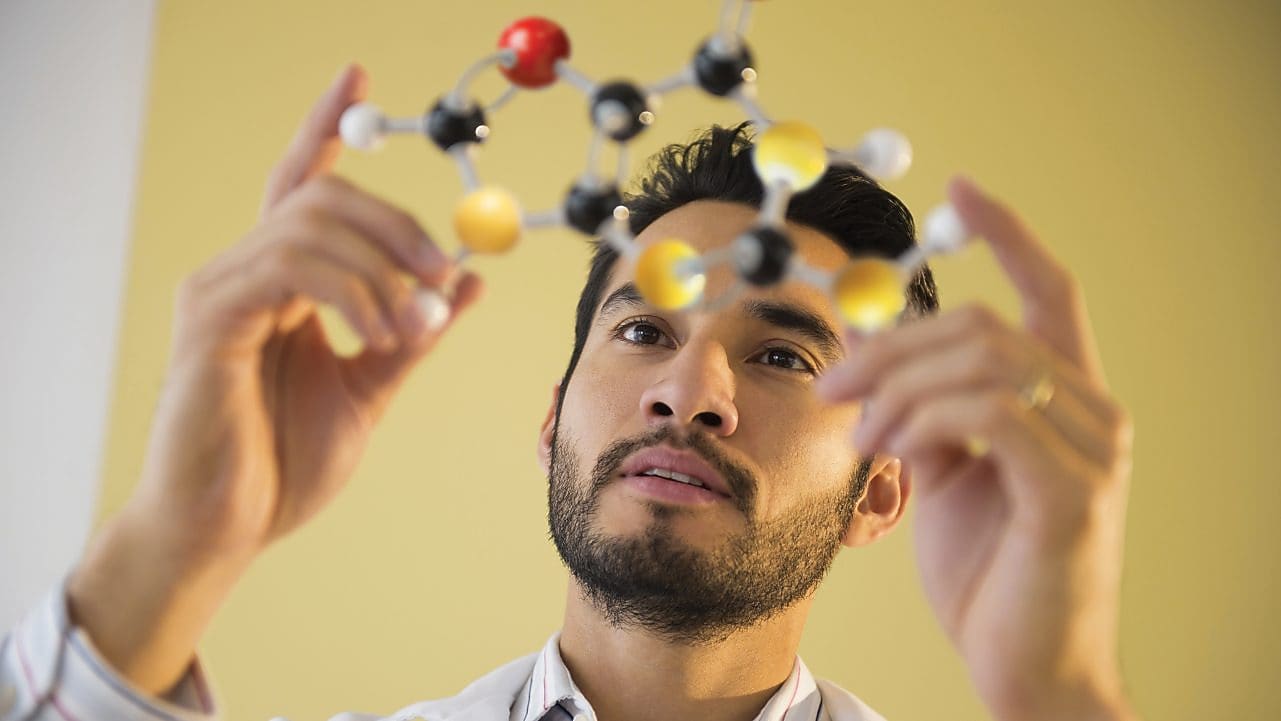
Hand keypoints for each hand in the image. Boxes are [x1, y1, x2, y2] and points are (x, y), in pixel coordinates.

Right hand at [67, 64, 483, 693]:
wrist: (228, 528)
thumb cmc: (284, 464)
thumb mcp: (372, 386)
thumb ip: (414, 331)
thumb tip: (468, 280)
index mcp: (281, 282)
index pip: (302, 183)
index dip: (327, 125)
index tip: (358, 74)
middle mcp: (244, 271)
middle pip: (320, 193)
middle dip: (396, 222)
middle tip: (444, 272)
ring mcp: (221, 288)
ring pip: (311, 223)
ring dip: (384, 268)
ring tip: (411, 330)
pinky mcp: (210, 317)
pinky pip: (292, 267)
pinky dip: (353, 291)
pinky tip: (378, 333)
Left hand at [818, 178, 1137, 720]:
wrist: (1022, 664)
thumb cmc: (987, 571)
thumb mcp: (944, 475)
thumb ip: (924, 412)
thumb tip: (875, 361)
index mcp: (1065, 399)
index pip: (1048, 291)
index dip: (1008, 233)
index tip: (961, 190)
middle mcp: (1093, 410)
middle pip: (985, 324)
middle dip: (892, 345)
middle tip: (833, 386)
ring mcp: (1092, 448)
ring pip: (983, 359)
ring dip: (898, 387)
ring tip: (860, 436)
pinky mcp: (1073, 489)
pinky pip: (989, 413)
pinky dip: (923, 419)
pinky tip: (891, 451)